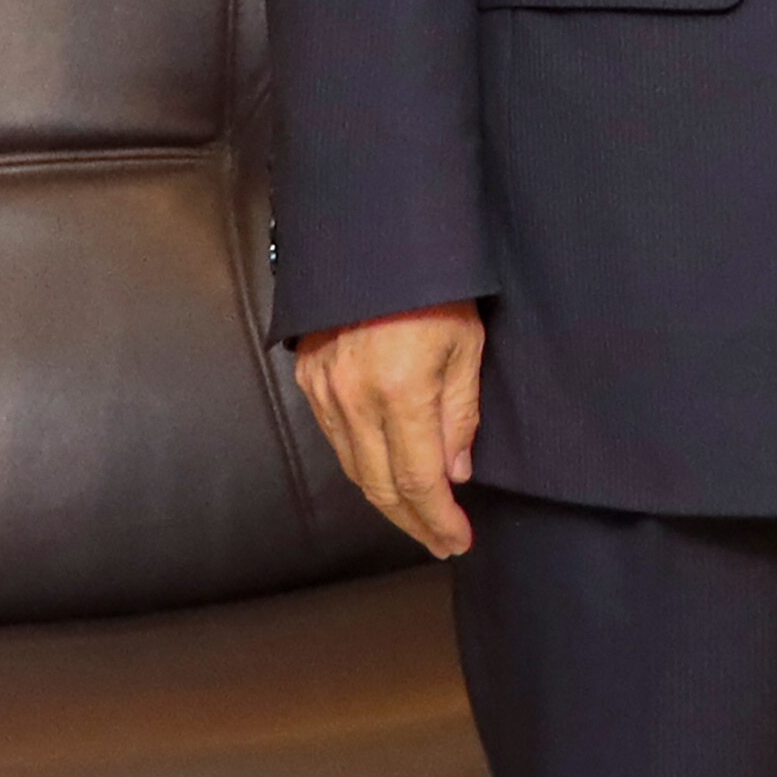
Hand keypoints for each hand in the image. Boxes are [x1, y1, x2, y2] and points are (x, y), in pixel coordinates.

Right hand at [295, 302, 486, 555]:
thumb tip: (454, 473)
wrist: (378, 235)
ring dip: (384, 500)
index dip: (438, 519)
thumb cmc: (436, 284)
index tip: (457, 540)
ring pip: (352, 467)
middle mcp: (352, 399)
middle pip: (379, 486)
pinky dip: (359, 464)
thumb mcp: (467, 344)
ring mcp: (324, 389)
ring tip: (416, 519)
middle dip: (413, 522)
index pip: (417, 481)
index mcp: (399, 392)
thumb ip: (460, 414)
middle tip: (439, 541)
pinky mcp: (309, 375)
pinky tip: (381, 474)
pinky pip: (334, 437)